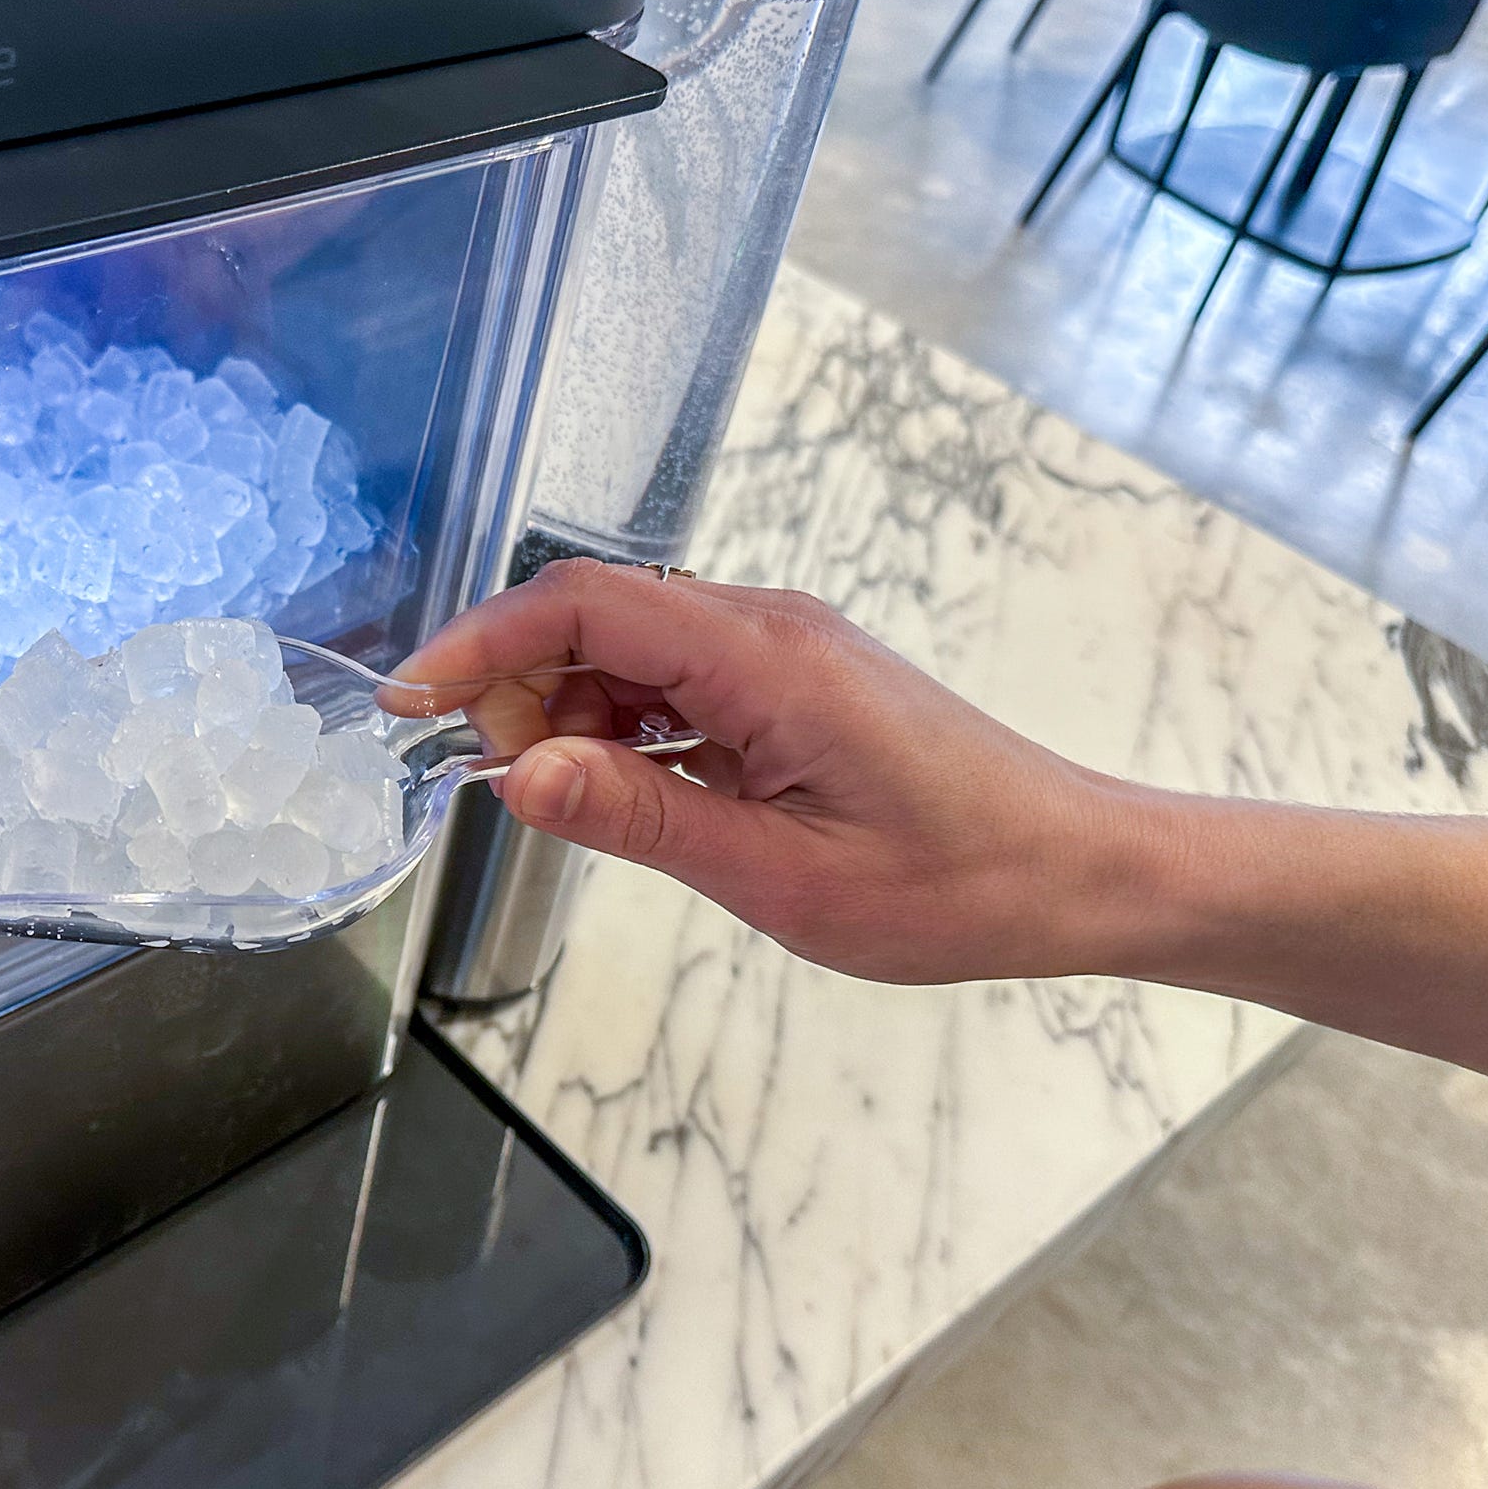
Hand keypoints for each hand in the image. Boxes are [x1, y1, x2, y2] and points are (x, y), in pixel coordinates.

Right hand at [394, 559, 1150, 985]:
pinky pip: (676, 676)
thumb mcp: (778, 875)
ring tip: (580, 804)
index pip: (582, 605)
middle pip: (593, 614)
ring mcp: (783, 647)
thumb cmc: (955, 883)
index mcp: (764, 657)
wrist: (1075, 871)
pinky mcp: (792, 679)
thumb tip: (517, 774)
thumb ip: (639, 816)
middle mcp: (769, 626)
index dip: (480, 644)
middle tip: (502, 784)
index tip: (412, 704)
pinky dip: (626, 725)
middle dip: (519, 686)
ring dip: (572, 712)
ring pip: (628, 646)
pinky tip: (633, 792)